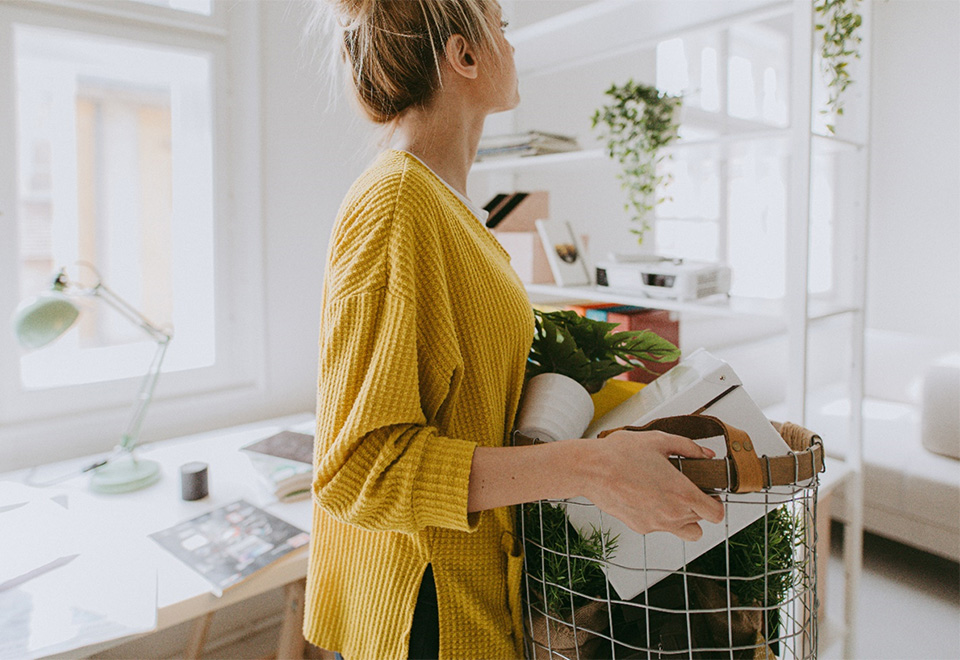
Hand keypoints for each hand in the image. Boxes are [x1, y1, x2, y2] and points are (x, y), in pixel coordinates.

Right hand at [576, 429, 725, 540]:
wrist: (592, 470)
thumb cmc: (621, 454)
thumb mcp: (659, 440)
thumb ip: (688, 447)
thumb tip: (706, 453)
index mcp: (682, 493)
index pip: (716, 514)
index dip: (716, 504)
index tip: (710, 495)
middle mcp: (672, 513)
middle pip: (702, 522)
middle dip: (698, 507)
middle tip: (685, 489)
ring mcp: (656, 524)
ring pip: (684, 531)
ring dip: (684, 518)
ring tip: (669, 498)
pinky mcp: (641, 527)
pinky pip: (660, 527)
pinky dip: (660, 517)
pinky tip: (648, 498)